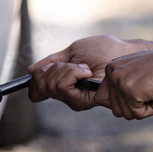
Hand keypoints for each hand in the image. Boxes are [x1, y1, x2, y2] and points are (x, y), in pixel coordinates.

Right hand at [27, 35, 152, 111]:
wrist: (121, 52)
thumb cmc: (103, 50)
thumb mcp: (72, 51)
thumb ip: (52, 62)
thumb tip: (31, 71)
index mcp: (64, 84)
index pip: (37, 92)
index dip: (35, 81)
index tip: (44, 69)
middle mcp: (68, 95)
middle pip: (41, 86)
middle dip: (54, 68)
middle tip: (75, 63)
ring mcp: (75, 100)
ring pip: (52, 85)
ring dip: (66, 69)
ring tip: (85, 67)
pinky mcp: (84, 101)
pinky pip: (64, 87)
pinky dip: (72, 73)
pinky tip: (86, 71)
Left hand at [98, 46, 152, 119]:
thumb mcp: (138, 71)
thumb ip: (124, 84)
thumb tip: (116, 106)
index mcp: (112, 68)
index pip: (103, 99)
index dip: (123, 102)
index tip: (139, 92)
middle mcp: (111, 74)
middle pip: (116, 110)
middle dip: (135, 106)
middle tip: (149, 90)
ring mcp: (120, 83)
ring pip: (127, 114)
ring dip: (144, 108)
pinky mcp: (130, 92)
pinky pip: (139, 115)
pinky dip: (152, 109)